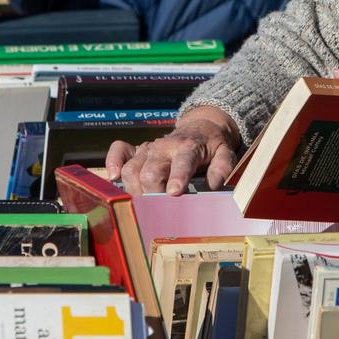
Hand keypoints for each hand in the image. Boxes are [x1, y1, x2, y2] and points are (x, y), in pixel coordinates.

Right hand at [106, 106, 241, 194]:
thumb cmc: (212, 146)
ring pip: (132, 169)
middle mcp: (164, 147)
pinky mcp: (137, 150)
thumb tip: (215, 185)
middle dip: (153, 193)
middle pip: (150, 172)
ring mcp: (148, 148)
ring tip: (143, 206)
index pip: (181, 162)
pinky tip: (114, 177)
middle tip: (158, 211)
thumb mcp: (225, 154)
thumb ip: (222, 168)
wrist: (200, 128)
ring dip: (135, 190)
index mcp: (188, 147)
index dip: (177, 178)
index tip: (174, 193)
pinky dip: (113, 162)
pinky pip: (119, 151)